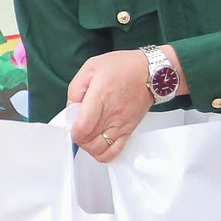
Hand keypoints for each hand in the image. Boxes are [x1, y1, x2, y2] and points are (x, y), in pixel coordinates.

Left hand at [66, 46, 179, 162]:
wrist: (149, 72)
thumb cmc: (122, 67)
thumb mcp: (91, 67)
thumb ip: (76, 88)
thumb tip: (71, 108)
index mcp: (100, 96)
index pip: (83, 126)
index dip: (73, 131)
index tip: (72, 124)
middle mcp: (112, 114)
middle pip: (88, 141)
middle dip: (77, 137)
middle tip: (78, 126)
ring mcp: (121, 125)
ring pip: (99, 151)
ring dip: (88, 147)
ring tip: (87, 135)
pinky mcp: (129, 130)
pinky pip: (114, 152)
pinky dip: (102, 154)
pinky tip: (98, 143)